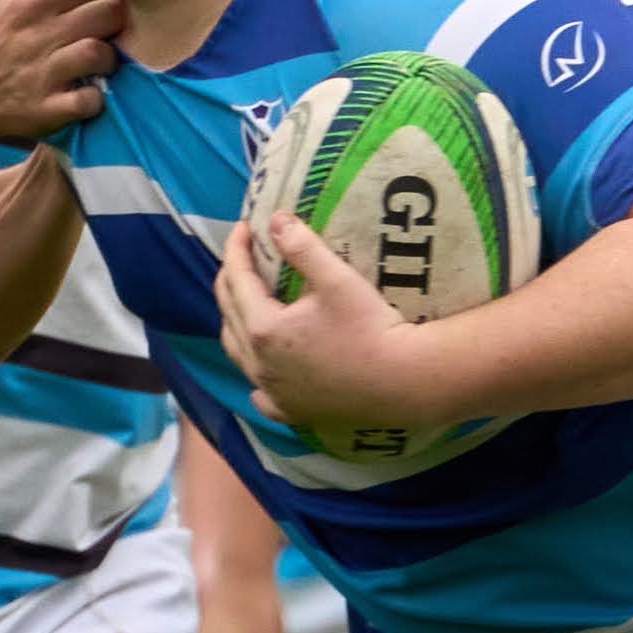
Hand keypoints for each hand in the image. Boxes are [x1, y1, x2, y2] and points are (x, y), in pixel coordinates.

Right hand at [0, 0, 120, 144]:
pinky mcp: (46, 109)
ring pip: (98, 54)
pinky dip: (95, 99)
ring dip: (109, 58)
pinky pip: (87, 101)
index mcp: (32, 3)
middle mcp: (40, 35)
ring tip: (101, 60)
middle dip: (116, 20)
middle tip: (112, 29)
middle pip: (106, 14)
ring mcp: (43, 74)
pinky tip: (89, 93)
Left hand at [216, 210, 435, 438]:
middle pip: (229, 315)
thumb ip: (302, 247)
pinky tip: (265, 370)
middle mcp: (259, 364)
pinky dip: (256, 377)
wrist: (403, 381)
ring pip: (238, 353)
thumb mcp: (337, 279)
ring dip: (236, 323)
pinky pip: (262, 395)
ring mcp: (274, 392)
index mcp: (264, 328)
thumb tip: (275, 220)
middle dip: (231, 281)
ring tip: (246, 304)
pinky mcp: (292, 412)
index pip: (237, 280)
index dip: (237, 249)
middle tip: (242, 258)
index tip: (243, 226)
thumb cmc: (371, 328)